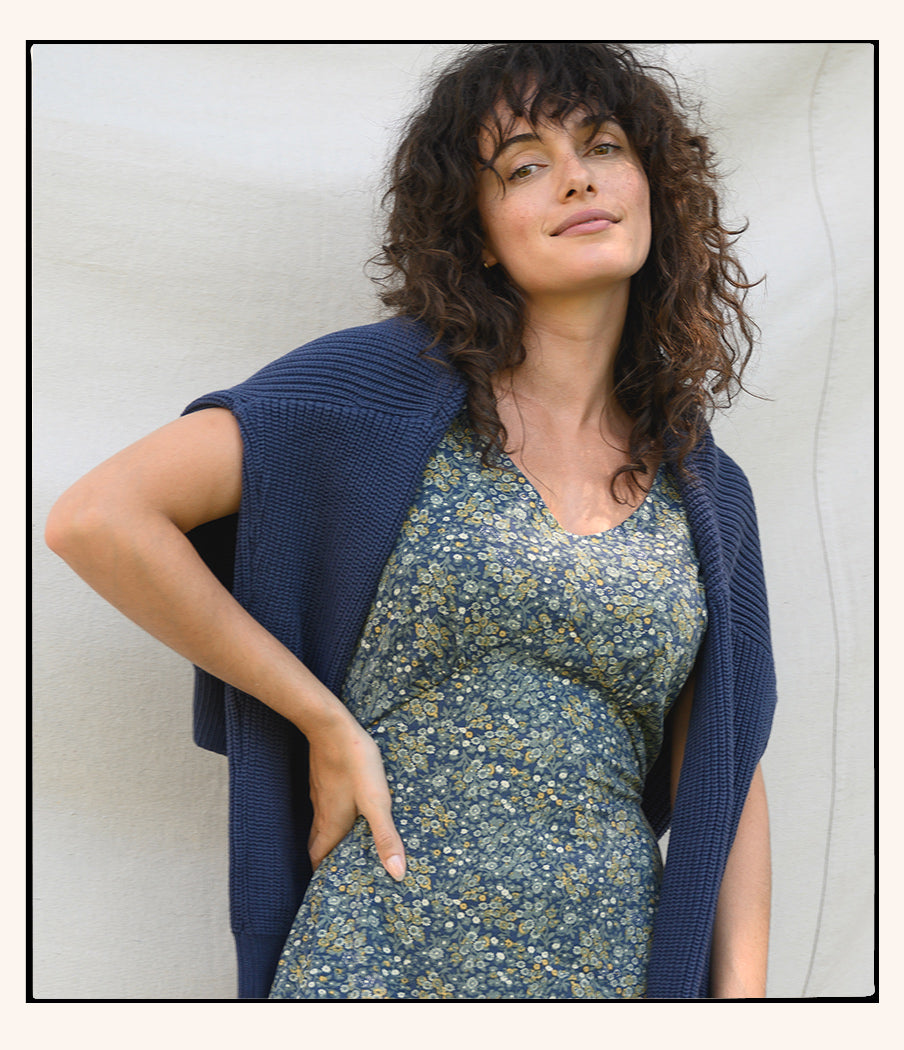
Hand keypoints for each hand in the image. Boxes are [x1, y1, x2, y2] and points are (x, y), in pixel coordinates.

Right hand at [306, 714, 406, 882]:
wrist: (331, 726)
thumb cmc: (356, 763)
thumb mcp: (377, 801)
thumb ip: (386, 837)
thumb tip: (397, 874)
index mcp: (332, 825)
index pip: (319, 861)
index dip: (322, 877)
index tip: (328, 892)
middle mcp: (322, 814)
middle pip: (317, 846)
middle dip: (324, 862)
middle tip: (336, 874)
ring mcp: (320, 795)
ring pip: (319, 826)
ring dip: (327, 840)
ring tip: (341, 848)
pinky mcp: (323, 779)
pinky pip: (323, 807)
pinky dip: (330, 818)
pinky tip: (343, 811)